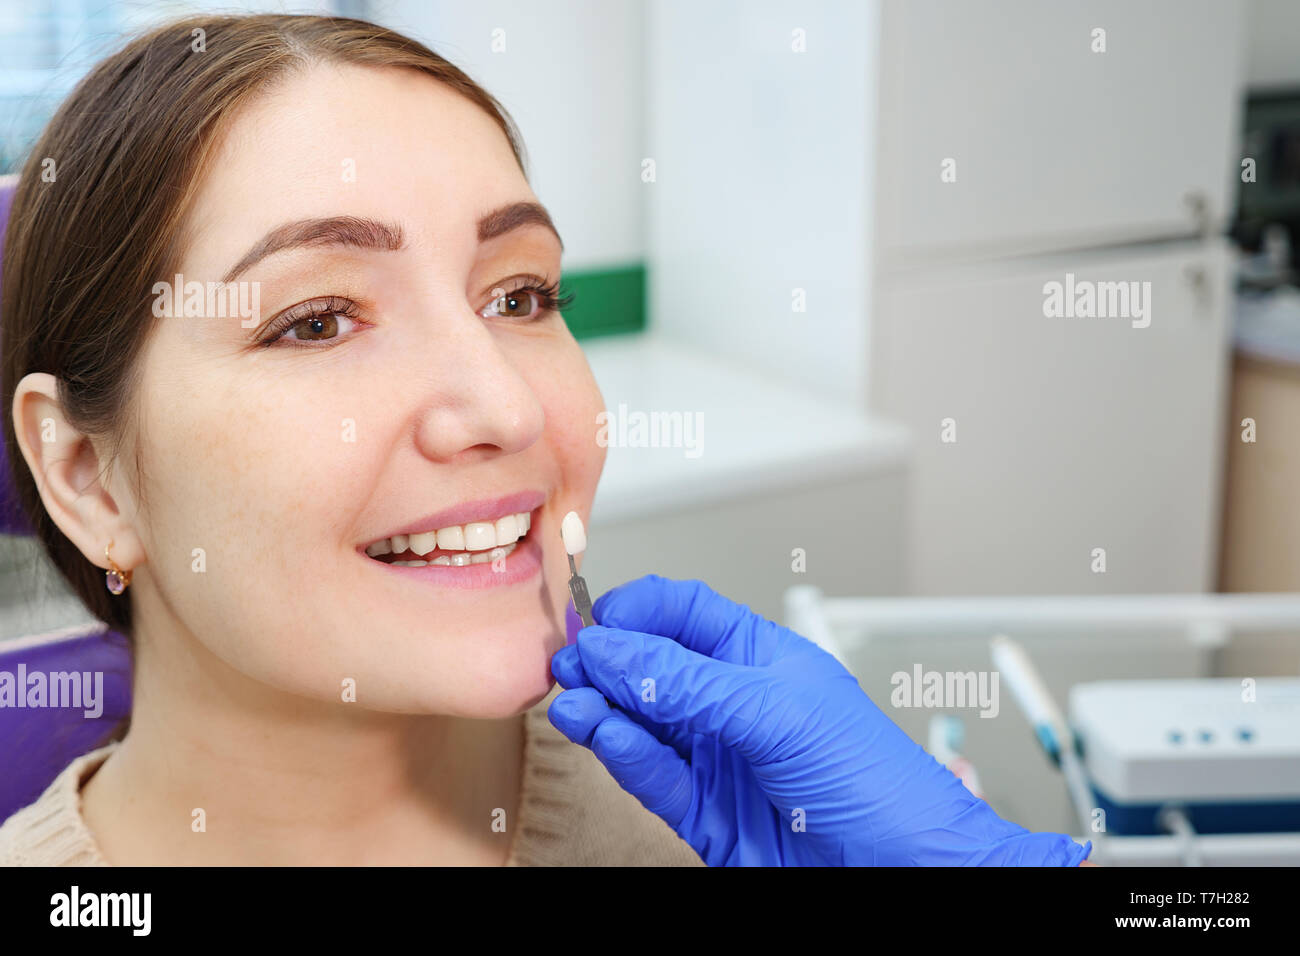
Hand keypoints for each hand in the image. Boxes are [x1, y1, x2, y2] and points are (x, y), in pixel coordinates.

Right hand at [548, 574, 1091, 865]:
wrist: (900, 870)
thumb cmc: (872, 778)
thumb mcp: (775, 710)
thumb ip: (687, 680)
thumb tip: (613, 647)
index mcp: (758, 656)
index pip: (683, 613)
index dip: (638, 610)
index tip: (596, 618)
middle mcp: (730, 701)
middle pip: (651, 666)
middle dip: (608, 660)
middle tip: (570, 664)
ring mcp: (714, 756)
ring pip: (641, 723)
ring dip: (604, 710)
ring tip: (573, 703)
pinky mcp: (703, 811)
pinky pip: (650, 775)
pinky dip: (622, 755)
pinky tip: (604, 736)